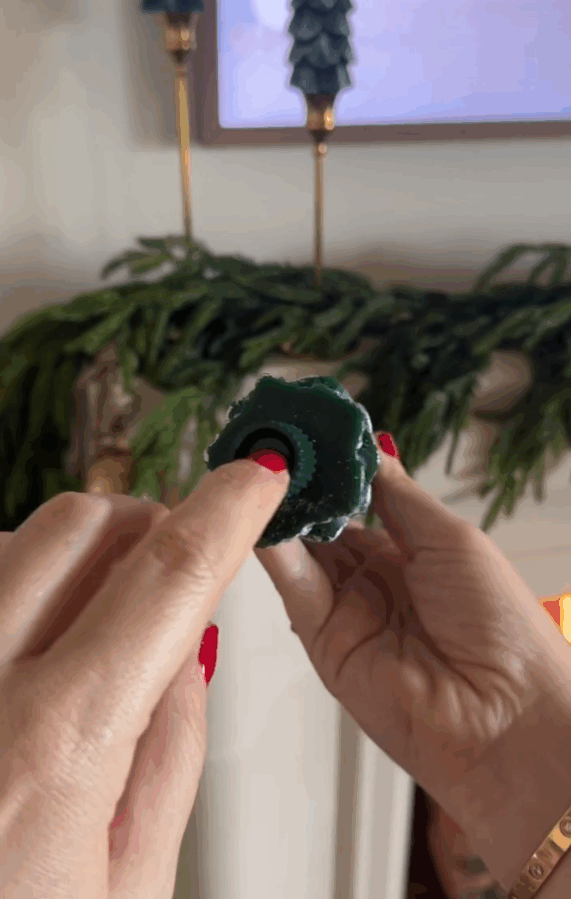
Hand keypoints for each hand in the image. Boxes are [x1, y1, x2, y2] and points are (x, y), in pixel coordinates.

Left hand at [0, 460, 287, 898]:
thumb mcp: (130, 888)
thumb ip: (171, 751)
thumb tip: (190, 648)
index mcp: (51, 748)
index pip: (167, 578)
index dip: (227, 510)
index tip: (256, 477)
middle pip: (80, 524)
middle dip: (148, 522)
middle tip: (177, 563)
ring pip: (12, 540)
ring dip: (78, 553)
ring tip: (101, 618)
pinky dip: (14, 587)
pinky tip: (30, 644)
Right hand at [256, 441, 570, 892]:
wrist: (506, 719)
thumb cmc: (500, 626)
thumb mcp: (449, 538)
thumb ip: (397, 494)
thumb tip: (370, 444)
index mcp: (411, 552)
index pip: (358, 498)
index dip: (333, 467)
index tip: (307, 431)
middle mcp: (374, 581)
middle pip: (322, 523)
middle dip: (298, 484)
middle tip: (271, 442)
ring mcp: (347, 611)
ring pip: (300, 551)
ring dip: (279, 511)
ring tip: (258, 467)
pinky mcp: (324, 643)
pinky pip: (294, 588)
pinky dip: (272, 550)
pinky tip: (260, 513)